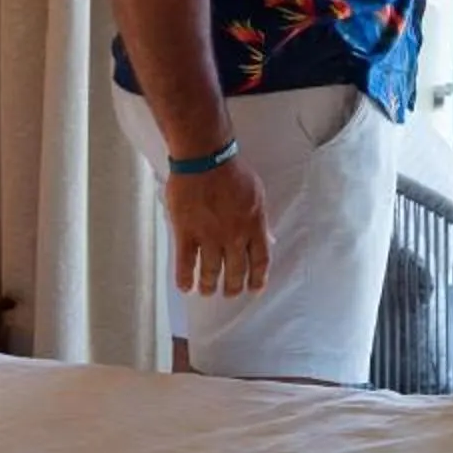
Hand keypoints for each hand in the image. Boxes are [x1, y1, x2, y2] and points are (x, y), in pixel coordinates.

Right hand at [164, 161, 269, 298]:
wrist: (204, 159)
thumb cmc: (232, 172)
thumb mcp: (257, 194)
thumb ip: (260, 220)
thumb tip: (268, 239)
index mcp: (254, 226)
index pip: (260, 261)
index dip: (258, 279)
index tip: (254, 289)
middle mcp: (234, 236)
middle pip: (235, 271)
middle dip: (232, 287)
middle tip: (229, 293)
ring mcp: (209, 236)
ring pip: (210, 271)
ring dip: (209, 285)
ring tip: (207, 291)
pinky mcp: (186, 233)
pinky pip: (185, 263)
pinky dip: (185, 278)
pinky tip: (185, 288)